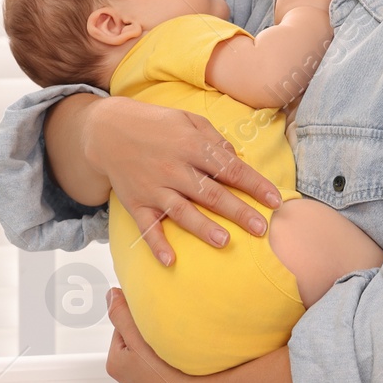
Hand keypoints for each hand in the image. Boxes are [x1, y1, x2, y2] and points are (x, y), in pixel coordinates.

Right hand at [84, 97, 280, 264]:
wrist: (106, 130)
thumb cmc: (155, 124)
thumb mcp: (187, 120)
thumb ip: (213, 139)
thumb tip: (236, 159)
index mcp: (191, 145)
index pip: (230, 168)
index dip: (254, 185)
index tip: (275, 201)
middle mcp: (174, 168)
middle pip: (211, 193)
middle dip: (239, 211)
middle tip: (261, 229)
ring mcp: (154, 187)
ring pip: (183, 212)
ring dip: (203, 228)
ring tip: (224, 241)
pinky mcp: (136, 202)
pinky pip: (147, 227)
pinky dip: (157, 245)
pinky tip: (170, 262)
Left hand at [105, 287, 218, 382]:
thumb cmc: (166, 373)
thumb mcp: (138, 338)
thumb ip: (122, 315)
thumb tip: (111, 294)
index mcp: (115, 364)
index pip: (122, 328)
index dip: (139, 319)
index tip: (155, 319)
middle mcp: (126, 380)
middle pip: (135, 343)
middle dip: (149, 335)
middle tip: (167, 333)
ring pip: (149, 358)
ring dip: (160, 350)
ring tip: (175, 348)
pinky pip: (162, 372)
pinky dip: (169, 365)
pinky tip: (180, 364)